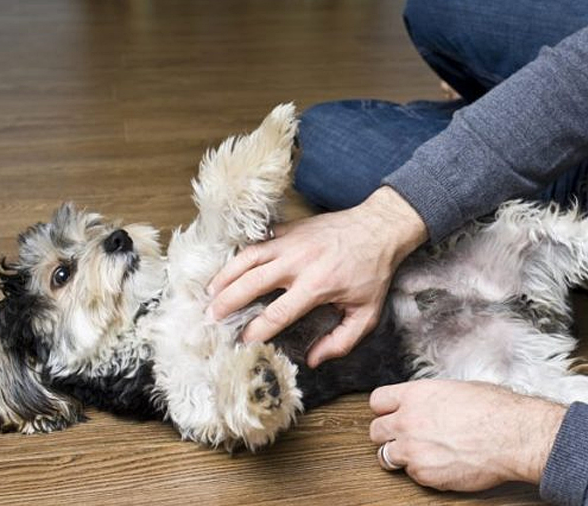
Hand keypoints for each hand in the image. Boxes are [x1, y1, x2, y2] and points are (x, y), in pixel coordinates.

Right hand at [206, 187, 426, 366]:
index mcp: (317, 285)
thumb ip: (342, 341)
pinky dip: (239, 256)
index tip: (242, 341)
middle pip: (252, 283)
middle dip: (227, 302)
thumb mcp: (367, 313)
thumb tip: (314, 360)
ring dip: (225, 275)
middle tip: (210, 318)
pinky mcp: (288, 229)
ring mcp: (291, 242)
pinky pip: (257, 243)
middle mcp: (298, 262)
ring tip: (208, 293)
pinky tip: (227, 269)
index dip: (256, 330)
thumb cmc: (373, 272)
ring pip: (247, 258)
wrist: (379, 227)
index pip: (277, 313)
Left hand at [368, 380, 566, 490]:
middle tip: (402, 437)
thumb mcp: (458, 389)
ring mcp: (413, 450)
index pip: (377, 400)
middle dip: (387, 434)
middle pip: (375, 430)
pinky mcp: (424, 474)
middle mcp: (408, 421)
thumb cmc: (495, 410)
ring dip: (399, 455)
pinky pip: (411, 475)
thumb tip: (430, 404)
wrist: (513, 436)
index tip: (391, 414)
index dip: (385, 408)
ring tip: (418, 453)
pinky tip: (440, 463)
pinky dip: (422, 472)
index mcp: (416, 395)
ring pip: (385, 456)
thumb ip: (432, 398)